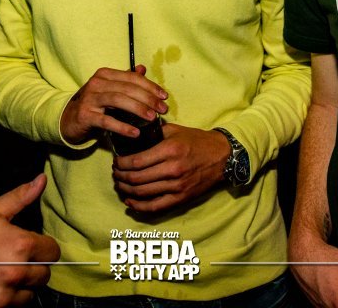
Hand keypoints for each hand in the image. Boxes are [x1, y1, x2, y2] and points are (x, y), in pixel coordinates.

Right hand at [0, 175, 59, 307]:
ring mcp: (4, 296)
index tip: (29, 246)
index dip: (43, 247)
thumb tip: (42, 180)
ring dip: (23, 286)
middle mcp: (16, 273)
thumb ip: (20, 197)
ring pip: (31, 294)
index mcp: (20, 245)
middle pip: (45, 275)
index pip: (53, 251)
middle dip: (34, 267)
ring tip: (4, 274)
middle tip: (14, 260)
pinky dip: (9, 299)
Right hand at [59, 65, 167, 145]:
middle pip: (127, 88)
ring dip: (138, 108)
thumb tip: (143, 68)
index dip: (150, 86)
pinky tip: (136, 133)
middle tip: (162, 109)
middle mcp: (96, 83)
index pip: (132, 77)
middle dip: (148, 98)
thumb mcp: (109, 89)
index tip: (164, 96)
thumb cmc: (94, 104)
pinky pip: (107, 121)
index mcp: (105, 75)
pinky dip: (123, 126)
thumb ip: (125, 80)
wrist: (69, 119)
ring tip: (152, 118)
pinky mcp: (85, 116)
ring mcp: (90, 99)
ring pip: (118, 100)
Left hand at [111, 124, 230, 212]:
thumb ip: (155, 132)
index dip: (121, 164)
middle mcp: (172, 169)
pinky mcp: (181, 198)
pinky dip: (139, 206)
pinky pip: (155, 206)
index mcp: (170, 150)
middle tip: (115, 172)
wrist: (222, 157)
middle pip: (136, 178)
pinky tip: (130, 201)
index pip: (136, 161)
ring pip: (142, 193)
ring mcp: (177, 186)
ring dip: (126, 189)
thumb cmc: (198, 141)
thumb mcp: (176, 130)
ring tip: (120, 183)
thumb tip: (133, 132)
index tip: (116, 161)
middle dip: (120, 176)